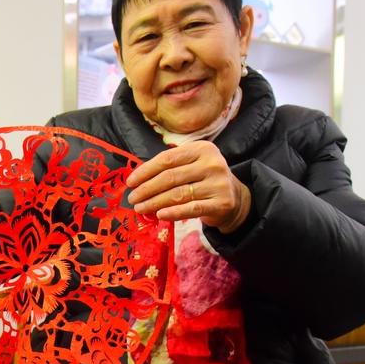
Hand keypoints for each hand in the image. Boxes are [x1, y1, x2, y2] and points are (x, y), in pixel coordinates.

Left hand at [125, 140, 250, 232]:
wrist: (233, 197)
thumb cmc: (203, 179)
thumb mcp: (191, 165)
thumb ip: (169, 167)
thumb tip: (137, 179)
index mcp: (202, 149)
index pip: (167, 159)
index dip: (146, 171)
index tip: (130, 182)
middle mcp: (212, 163)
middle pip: (171, 177)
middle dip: (147, 189)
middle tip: (133, 198)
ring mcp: (218, 183)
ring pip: (178, 194)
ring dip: (155, 202)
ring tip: (140, 208)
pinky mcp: (221, 203)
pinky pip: (191, 209)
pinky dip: (173, 212)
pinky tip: (160, 215)